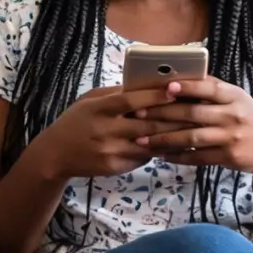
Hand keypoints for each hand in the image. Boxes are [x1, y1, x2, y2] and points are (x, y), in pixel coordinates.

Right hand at [30, 85, 186, 181]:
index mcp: (98, 109)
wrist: (55, 155)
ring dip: (171, 136)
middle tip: (196, 110)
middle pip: (146, 124)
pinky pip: (143, 158)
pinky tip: (173, 145)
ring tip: (192, 128)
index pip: (130, 100)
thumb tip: (144, 86)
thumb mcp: (89, 102)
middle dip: (173, 118)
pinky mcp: (115, 167)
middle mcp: (105, 131)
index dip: (153, 95)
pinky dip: (158, 150)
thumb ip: (114, 95)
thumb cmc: (75, 122)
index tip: (175, 88)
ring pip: (149, 144)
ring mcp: (111, 151)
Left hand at [135, 79, 252, 190]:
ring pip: (191, 137)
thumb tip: (175, 79)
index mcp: (234, 96)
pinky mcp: (228, 157)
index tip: (164, 86)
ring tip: (141, 140)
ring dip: (163, 138)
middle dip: (162, 113)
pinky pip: (197, 156)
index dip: (186, 87)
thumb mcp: (238, 100)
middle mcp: (233, 115)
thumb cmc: (249, 120)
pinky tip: (160, 155)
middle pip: (192, 113)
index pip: (208, 87)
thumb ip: (212, 91)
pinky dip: (177, 156)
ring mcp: (231, 137)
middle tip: (138, 114)